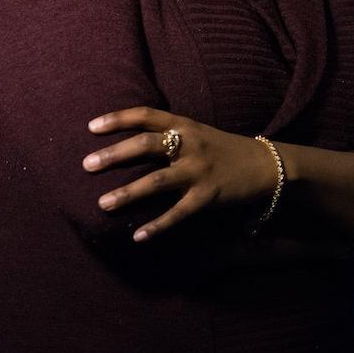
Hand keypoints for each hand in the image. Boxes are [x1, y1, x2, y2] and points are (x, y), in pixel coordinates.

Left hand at [82, 106, 273, 242]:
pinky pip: (178, 213)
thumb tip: (131, 143)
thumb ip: (170, 135)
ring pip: (157, 181)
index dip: (118, 118)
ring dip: (128, 193)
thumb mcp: (198, 133)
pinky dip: (158, 226)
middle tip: (87, 164)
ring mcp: (200, 171)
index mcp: (186, 126)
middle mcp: (191, 145)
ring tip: (103, 203)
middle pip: (147, 144)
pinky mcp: (209, 196)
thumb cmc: (225, 150)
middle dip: (115, 154)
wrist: (266, 164)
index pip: (148, 115)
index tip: (91, 126)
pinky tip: (138, 237)